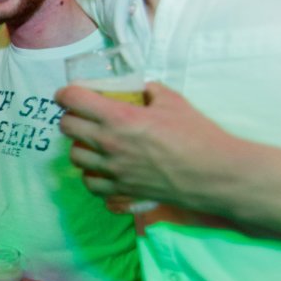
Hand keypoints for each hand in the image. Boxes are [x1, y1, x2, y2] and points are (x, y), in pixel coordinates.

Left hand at [54, 81, 239, 216]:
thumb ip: (152, 92)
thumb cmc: (197, 135)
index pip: (74, 100)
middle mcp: (109, 143)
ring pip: (74, 156)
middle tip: (80, 115)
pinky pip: (90, 183)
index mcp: (119, 117)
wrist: (214, 175)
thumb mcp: (174, 102)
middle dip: (70, 116)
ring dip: (79, 145)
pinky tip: (101, 168)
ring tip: (91, 141)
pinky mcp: (121, 190)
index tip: (68, 93)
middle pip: (67, 127)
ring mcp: (113, 170)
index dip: (66, 93)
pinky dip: (91, 174)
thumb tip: (142, 89)